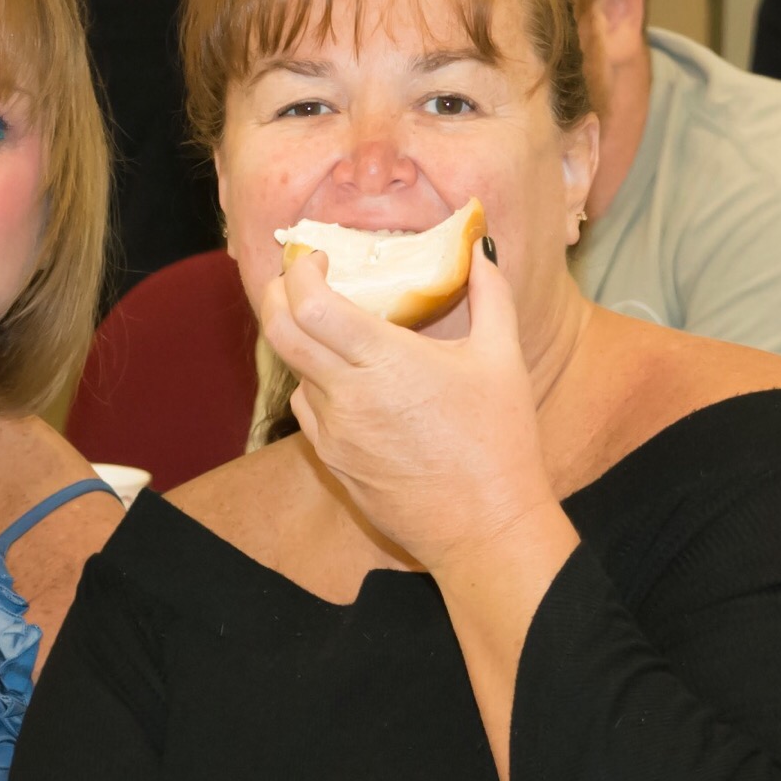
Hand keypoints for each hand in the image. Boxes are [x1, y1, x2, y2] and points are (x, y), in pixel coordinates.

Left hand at [258, 241, 555, 571]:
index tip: (319, 258)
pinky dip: (316, 385)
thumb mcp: (502, 359)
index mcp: (386, 362)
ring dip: (302, 343)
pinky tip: (349, 383)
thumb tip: (480, 253)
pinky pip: (307, 410)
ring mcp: (333, 433)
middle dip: (277, 294)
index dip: (300, 272)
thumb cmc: (498, 443)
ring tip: (335, 332)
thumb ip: (491, 295)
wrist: (484, 528)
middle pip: (279, 332)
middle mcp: (347, 396)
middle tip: (298, 279)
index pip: (310, 304)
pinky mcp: (332, 462)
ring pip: (294, 372)